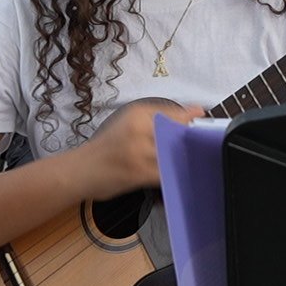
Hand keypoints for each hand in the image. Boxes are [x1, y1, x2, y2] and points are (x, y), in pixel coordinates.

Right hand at [71, 100, 202, 199]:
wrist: (79, 170)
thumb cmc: (110, 146)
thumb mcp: (133, 121)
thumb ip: (164, 115)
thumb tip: (198, 111)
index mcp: (140, 113)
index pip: (178, 116)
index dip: (195, 126)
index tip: (206, 132)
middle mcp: (140, 129)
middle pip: (180, 134)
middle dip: (193, 143)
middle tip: (202, 149)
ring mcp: (140, 151)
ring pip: (176, 153)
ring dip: (186, 159)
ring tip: (191, 162)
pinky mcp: (139, 172)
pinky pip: (167, 172)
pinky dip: (175, 174)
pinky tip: (178, 174)